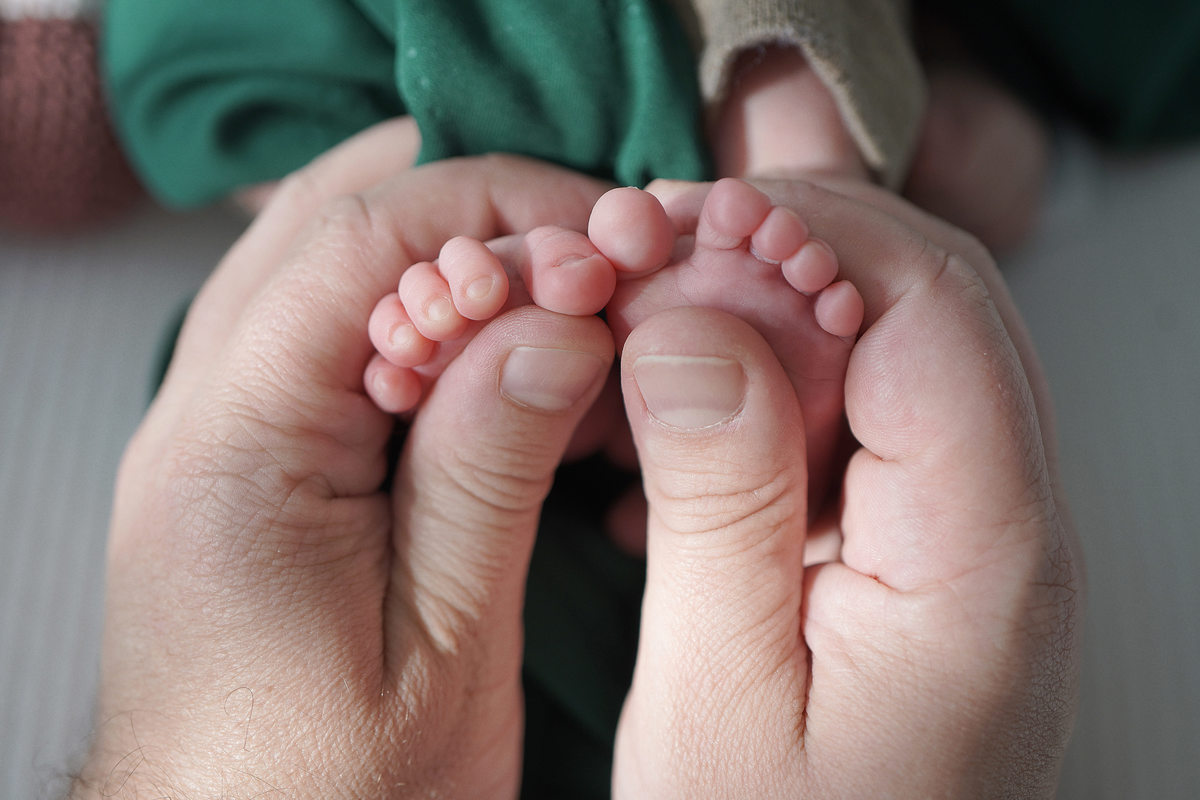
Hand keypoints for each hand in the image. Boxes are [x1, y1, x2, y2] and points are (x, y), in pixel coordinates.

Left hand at [71, 137, 613, 797]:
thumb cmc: (340, 797)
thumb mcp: (444, 646)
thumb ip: (490, 468)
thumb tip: (556, 318)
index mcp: (236, 457)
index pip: (360, 243)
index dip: (498, 208)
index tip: (610, 238)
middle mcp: (196, 418)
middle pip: (325, 219)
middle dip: (472, 206)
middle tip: (588, 249)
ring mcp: (208, 432)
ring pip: (320, 261)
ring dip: (441, 248)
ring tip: (553, 291)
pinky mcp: (242, 458)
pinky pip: (321, 326)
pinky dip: (412, 305)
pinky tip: (489, 346)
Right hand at [611, 179, 1081, 797]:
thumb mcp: (718, 698)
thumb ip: (719, 503)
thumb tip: (693, 326)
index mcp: (984, 560)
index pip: (933, 308)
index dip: (807, 234)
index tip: (679, 224)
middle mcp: (1005, 528)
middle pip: (928, 303)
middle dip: (782, 250)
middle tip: (649, 257)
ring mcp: (968, 534)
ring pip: (889, 347)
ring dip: (764, 313)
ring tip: (644, 327)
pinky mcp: (919, 549)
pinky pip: (855, 414)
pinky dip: (763, 381)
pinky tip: (676, 423)